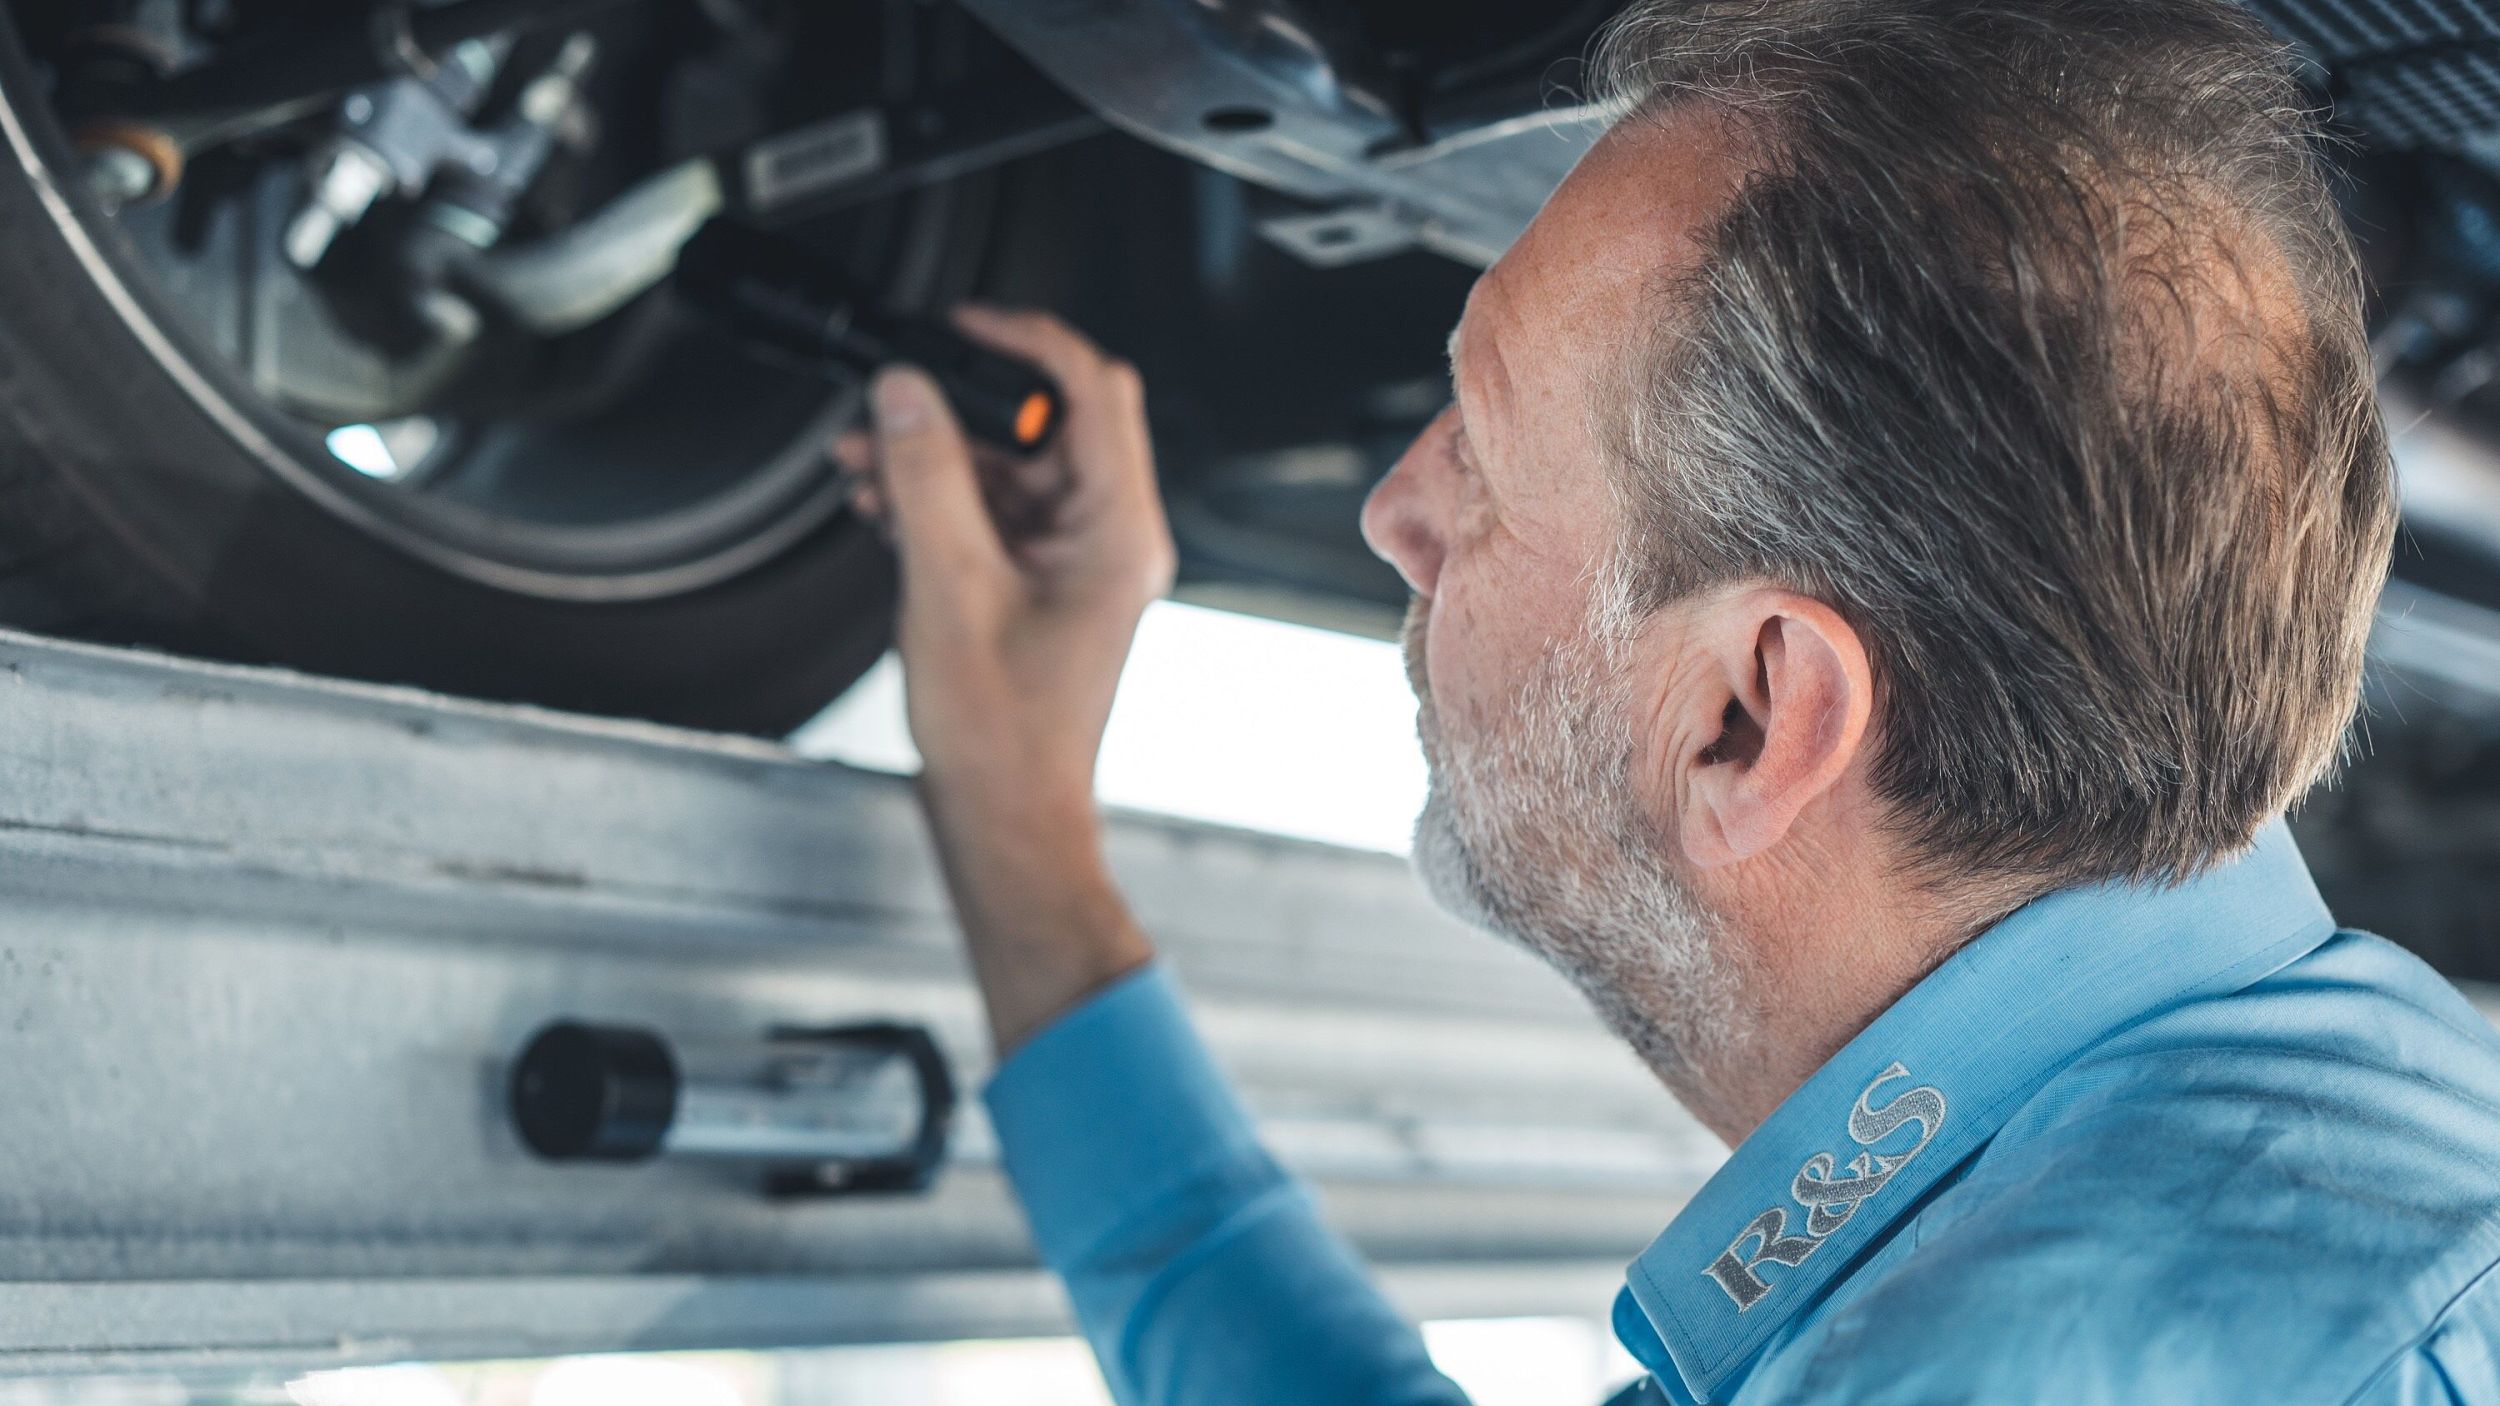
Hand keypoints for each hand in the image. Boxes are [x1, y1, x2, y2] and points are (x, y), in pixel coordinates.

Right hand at [837, 307, 1174, 808]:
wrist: (1003, 814)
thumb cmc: (1002, 735)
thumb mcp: (949, 586)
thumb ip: (926, 477)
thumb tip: (909, 392)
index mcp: (1118, 532)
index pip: (1093, 390)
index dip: (1028, 340)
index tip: (964, 324)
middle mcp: (1110, 539)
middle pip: (1045, 424)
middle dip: (960, 407)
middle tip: (894, 399)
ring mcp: (1077, 562)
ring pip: (1010, 467)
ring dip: (936, 455)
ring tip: (864, 456)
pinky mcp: (1041, 583)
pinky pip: (993, 512)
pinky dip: (938, 498)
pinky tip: (881, 500)